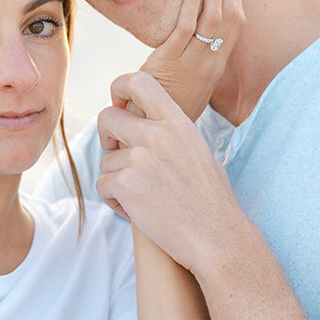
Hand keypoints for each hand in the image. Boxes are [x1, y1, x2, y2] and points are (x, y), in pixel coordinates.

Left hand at [96, 71, 235, 271]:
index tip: (120, 105)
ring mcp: (139, 158)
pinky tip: (137, 211)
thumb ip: (174, 137)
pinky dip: (115, 201)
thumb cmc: (213, 202)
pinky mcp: (125, 184)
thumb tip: (155, 129)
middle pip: (107, 117)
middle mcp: (156, 135)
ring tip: (142, 198)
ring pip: (105, 161)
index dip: (120, 88)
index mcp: (177, 123)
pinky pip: (103, 186)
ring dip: (116, 180)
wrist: (216, 237)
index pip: (140, 82)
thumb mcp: (201, 154)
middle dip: (107, 137)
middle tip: (117, 155)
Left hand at [122, 0, 242, 122]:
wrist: (155, 136)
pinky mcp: (172, 64)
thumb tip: (184, 35)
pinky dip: (191, 1)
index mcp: (218, 63)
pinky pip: (187, 27)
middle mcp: (213, 61)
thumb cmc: (167, 107)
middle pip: (230, 11)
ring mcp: (195, 63)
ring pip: (213, 16)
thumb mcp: (185, 82)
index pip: (235, 19)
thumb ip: (188, 58)